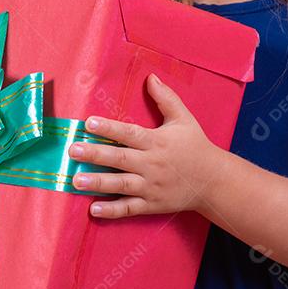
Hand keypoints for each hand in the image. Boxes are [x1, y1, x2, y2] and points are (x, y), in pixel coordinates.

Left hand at [67, 73, 224, 218]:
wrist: (214, 181)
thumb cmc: (196, 146)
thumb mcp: (184, 119)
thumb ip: (166, 98)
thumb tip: (150, 77)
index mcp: (157, 142)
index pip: (129, 133)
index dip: (109, 127)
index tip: (89, 122)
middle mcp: (152, 164)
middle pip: (120, 158)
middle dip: (95, 154)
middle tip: (73, 150)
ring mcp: (151, 186)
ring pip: (121, 185)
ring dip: (98, 182)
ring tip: (76, 180)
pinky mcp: (152, 205)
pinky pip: (129, 208)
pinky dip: (112, 211)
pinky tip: (93, 209)